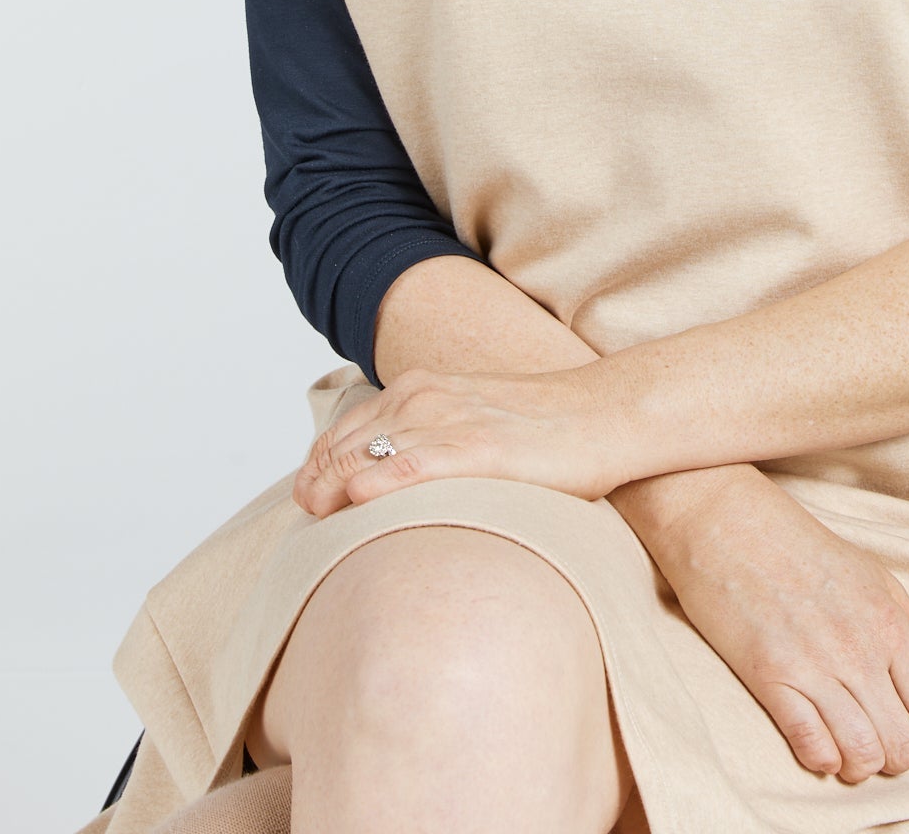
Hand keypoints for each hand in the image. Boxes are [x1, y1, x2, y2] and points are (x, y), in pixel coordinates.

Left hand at [291, 365, 631, 516]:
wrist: (602, 415)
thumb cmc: (540, 429)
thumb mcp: (468, 421)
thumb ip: (424, 440)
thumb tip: (380, 486)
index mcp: (419, 389)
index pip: (343, 431)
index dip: (317, 468)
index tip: (310, 504)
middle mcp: (424, 399)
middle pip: (344, 445)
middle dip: (316, 482)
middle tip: (307, 518)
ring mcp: (449, 422)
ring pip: (367, 454)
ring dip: (332, 488)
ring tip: (316, 518)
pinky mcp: (477, 450)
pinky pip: (412, 466)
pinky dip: (379, 483)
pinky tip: (358, 502)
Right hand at [643, 470, 908, 783]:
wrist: (725, 521)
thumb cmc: (799, 546)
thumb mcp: (872, 574)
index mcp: (888, 621)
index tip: (898, 710)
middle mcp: (859, 649)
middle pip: (906, 745)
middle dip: (893, 754)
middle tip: (871, 734)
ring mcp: (814, 666)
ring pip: (863, 757)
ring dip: (856, 764)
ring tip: (842, 745)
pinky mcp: (769, 678)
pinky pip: (812, 748)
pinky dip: (818, 758)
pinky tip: (812, 740)